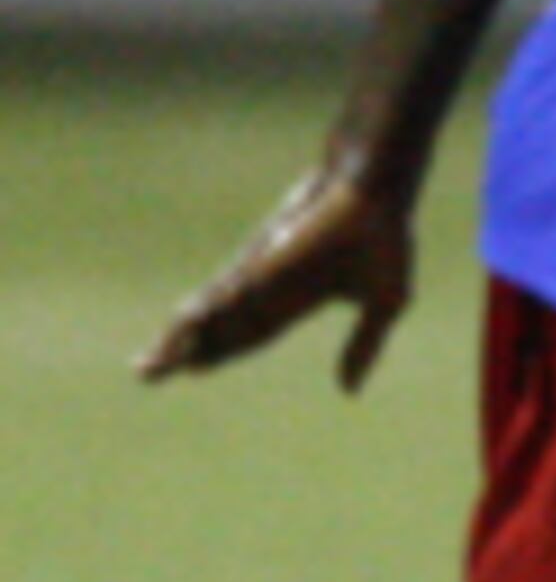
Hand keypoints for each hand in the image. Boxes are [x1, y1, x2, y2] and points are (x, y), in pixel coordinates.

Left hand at [137, 166, 414, 394]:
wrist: (377, 189)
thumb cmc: (385, 238)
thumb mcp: (384, 303)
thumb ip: (364, 346)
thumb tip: (347, 392)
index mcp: (296, 299)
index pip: (251, 334)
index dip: (223, 351)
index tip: (193, 370)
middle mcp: (270, 288)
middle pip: (219, 330)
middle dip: (185, 354)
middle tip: (145, 374)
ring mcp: (261, 274)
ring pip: (210, 316)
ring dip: (177, 343)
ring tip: (145, 369)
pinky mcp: (260, 264)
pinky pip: (223, 297)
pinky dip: (198, 318)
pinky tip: (174, 334)